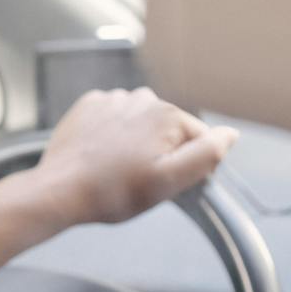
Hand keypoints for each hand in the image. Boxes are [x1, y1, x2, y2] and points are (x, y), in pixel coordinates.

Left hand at [29, 87, 238, 229]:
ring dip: (137, 141)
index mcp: (167, 115)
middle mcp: (142, 98)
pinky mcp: (89, 106)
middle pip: (169, 129)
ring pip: (141, 121)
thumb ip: (206, 154)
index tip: (167, 183)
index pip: (198, 139)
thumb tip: (230, 134)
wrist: (60, 191)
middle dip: (162, 151)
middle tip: (139, 180)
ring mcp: (113, 100)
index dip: (189, 165)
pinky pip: (113, 117)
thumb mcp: (170, 181)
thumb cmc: (115, 192)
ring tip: (118, 169)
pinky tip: (101, 155)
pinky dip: (112, 134)